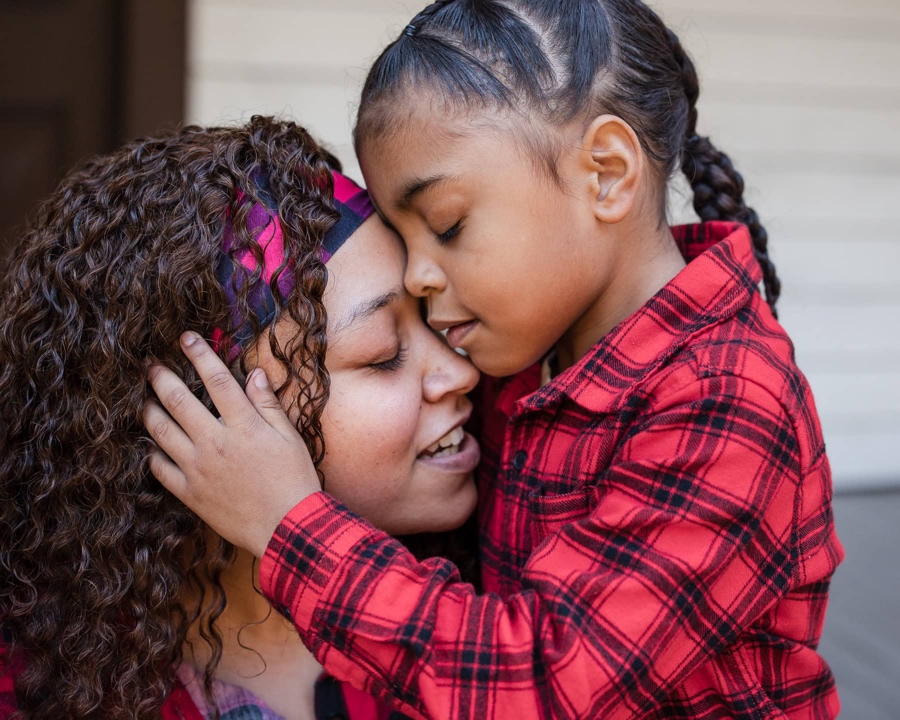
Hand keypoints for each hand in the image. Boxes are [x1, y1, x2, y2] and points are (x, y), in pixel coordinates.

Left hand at [143, 332, 319, 556]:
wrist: (287, 527)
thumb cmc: (294, 479)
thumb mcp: (289, 437)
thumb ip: (267, 404)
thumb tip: (254, 373)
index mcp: (243, 425)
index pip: (216, 379)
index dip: (199, 354)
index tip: (186, 337)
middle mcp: (215, 442)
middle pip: (178, 400)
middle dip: (160, 377)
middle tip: (150, 365)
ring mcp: (198, 468)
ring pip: (161, 431)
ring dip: (148, 410)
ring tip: (144, 400)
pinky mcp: (189, 493)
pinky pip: (160, 468)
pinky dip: (152, 452)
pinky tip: (153, 444)